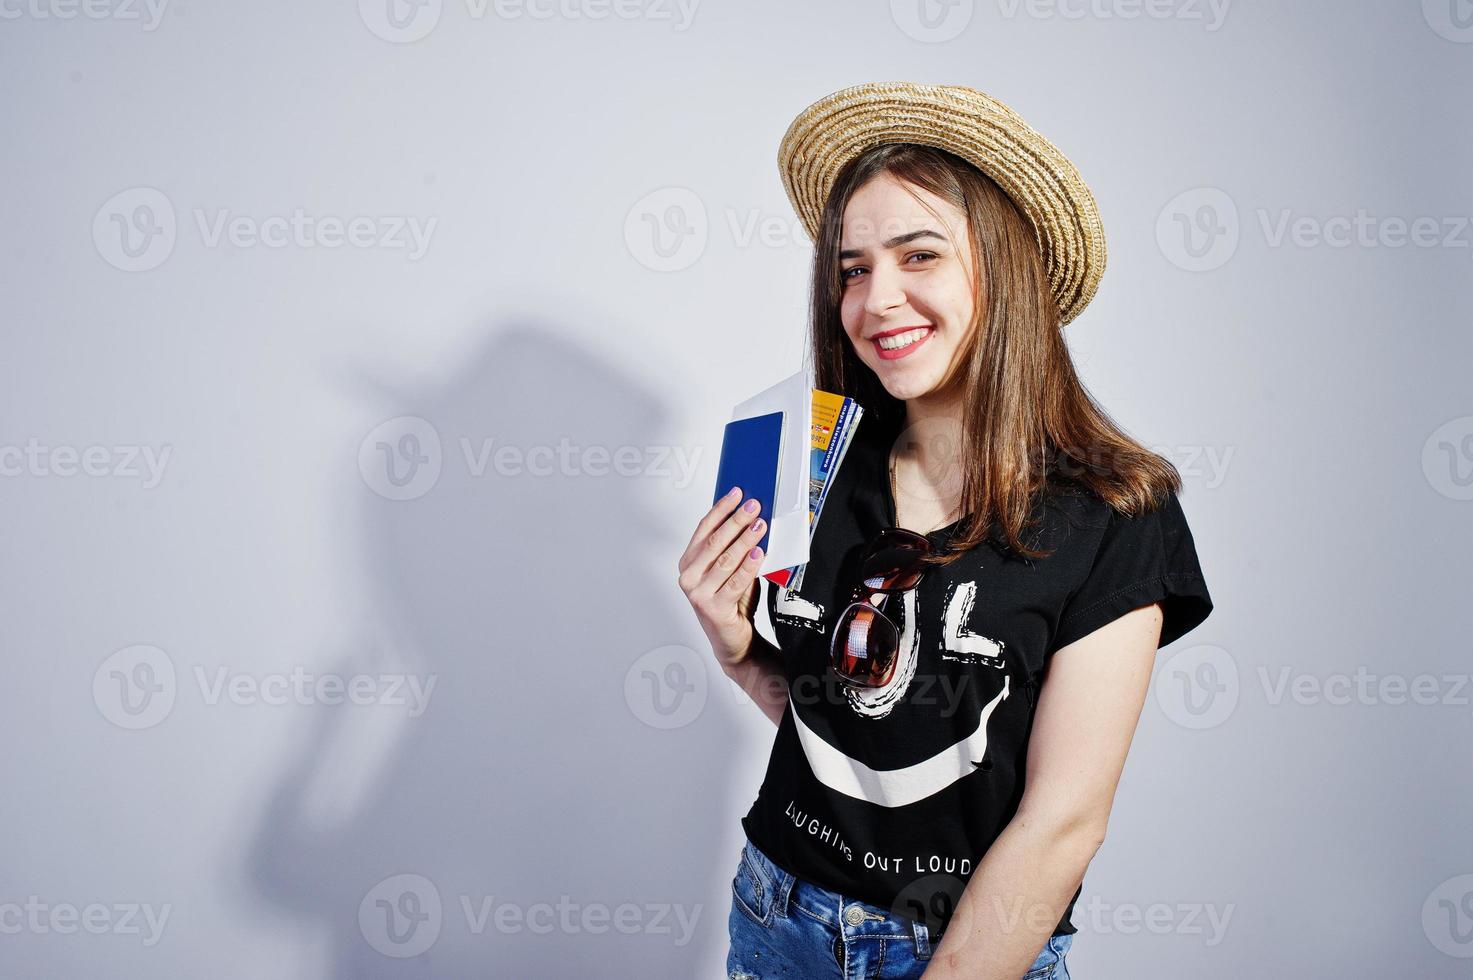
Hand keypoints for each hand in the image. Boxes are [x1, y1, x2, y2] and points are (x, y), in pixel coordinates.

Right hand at [677, 487, 767, 667]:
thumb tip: (748, 516)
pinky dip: (748, 567)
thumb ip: (732, 547)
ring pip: (726, 560)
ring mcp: (698, 593)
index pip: (704, 528)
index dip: (721, 509)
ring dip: (745, 540)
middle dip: (736, 520)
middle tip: (753, 506)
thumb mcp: (728, 570)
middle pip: (715, 541)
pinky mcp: (713, 608)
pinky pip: (735, 582)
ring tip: (760, 526)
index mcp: (688, 562)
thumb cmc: (731, 601)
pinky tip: (759, 554)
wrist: (732, 640)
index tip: (737, 493)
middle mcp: (689, 576)